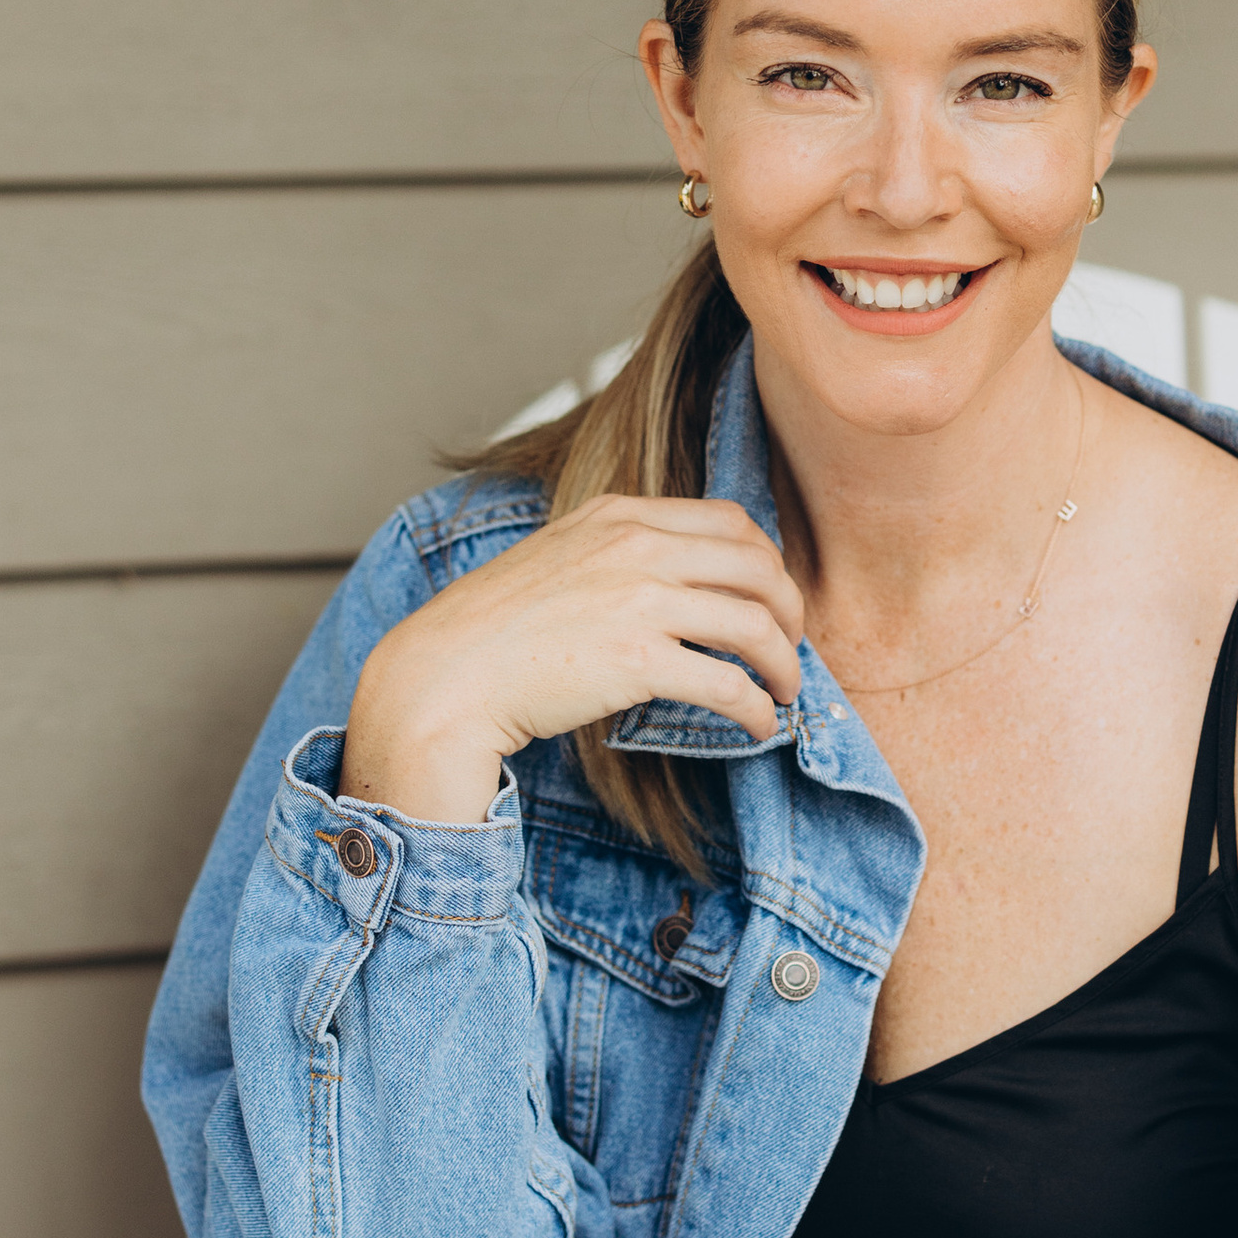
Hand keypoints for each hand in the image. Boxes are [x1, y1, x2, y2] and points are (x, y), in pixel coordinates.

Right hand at [341, 495, 806, 825]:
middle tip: (791, 646)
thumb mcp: (559, 556)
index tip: (770, 597)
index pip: (730, 521)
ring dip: (785, 662)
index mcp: (619, 514)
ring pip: (756, 623)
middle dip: (790, 610)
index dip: (767, 562)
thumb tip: (674, 577)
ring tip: (785, 689)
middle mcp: (637, 546)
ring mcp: (639, 601)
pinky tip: (759, 723)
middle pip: (758, 567)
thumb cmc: (495, 628)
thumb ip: (616, 552)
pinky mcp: (638, 661)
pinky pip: (730, 682)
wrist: (446, 675)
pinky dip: (758, 706)